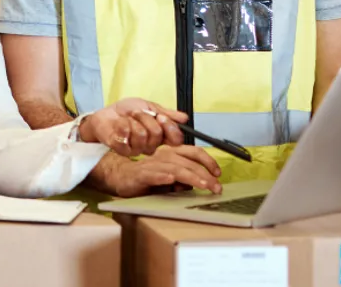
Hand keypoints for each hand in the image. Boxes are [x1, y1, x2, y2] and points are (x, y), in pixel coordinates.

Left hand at [78, 98, 188, 156]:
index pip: (176, 140)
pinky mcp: (122, 150)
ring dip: (133, 120)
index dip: (170, 128)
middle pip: (157, 134)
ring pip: (142, 135)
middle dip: (146, 118)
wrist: (105, 114)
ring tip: (127, 118)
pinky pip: (127, 138)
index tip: (161, 116)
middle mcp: (151, 145)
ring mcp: (137, 150)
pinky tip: (119, 124)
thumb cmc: (126, 111)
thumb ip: (167, 113)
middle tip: (137, 113)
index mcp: (160, 136)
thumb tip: (184, 118)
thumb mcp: (149, 106)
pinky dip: (122, 125)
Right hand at [105, 145, 222, 197]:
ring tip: (202, 184)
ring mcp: (152, 165)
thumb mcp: (172, 176)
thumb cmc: (148, 176)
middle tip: (216, 187)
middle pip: (188, 162)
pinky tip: (170, 181)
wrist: (122, 177)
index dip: (208, 161)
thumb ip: (186, 178)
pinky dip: (162, 178)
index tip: (218, 173)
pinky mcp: (141, 175)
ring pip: (174, 168)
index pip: (194, 152)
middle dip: (205, 175)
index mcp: (172, 153)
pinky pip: (153, 175)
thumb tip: (201, 183)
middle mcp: (163, 155)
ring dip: (190, 176)